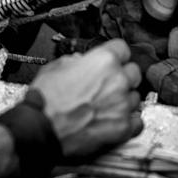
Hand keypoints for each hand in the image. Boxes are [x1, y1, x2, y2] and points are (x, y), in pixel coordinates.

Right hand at [31, 39, 143, 159]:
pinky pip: (137, 122)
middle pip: (134, 72)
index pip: (123, 49)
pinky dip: (129, 123)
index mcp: (104, 61)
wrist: (39, 128)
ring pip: (135, 97)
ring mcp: (122, 104)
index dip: (116, 56)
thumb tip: (81, 62)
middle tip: (107, 87)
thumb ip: (76, 61)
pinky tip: (115, 121)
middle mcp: (117, 80)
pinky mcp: (122, 127)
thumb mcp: (55, 67)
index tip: (113, 62)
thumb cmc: (44, 100)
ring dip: (124, 101)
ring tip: (105, 108)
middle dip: (122, 78)